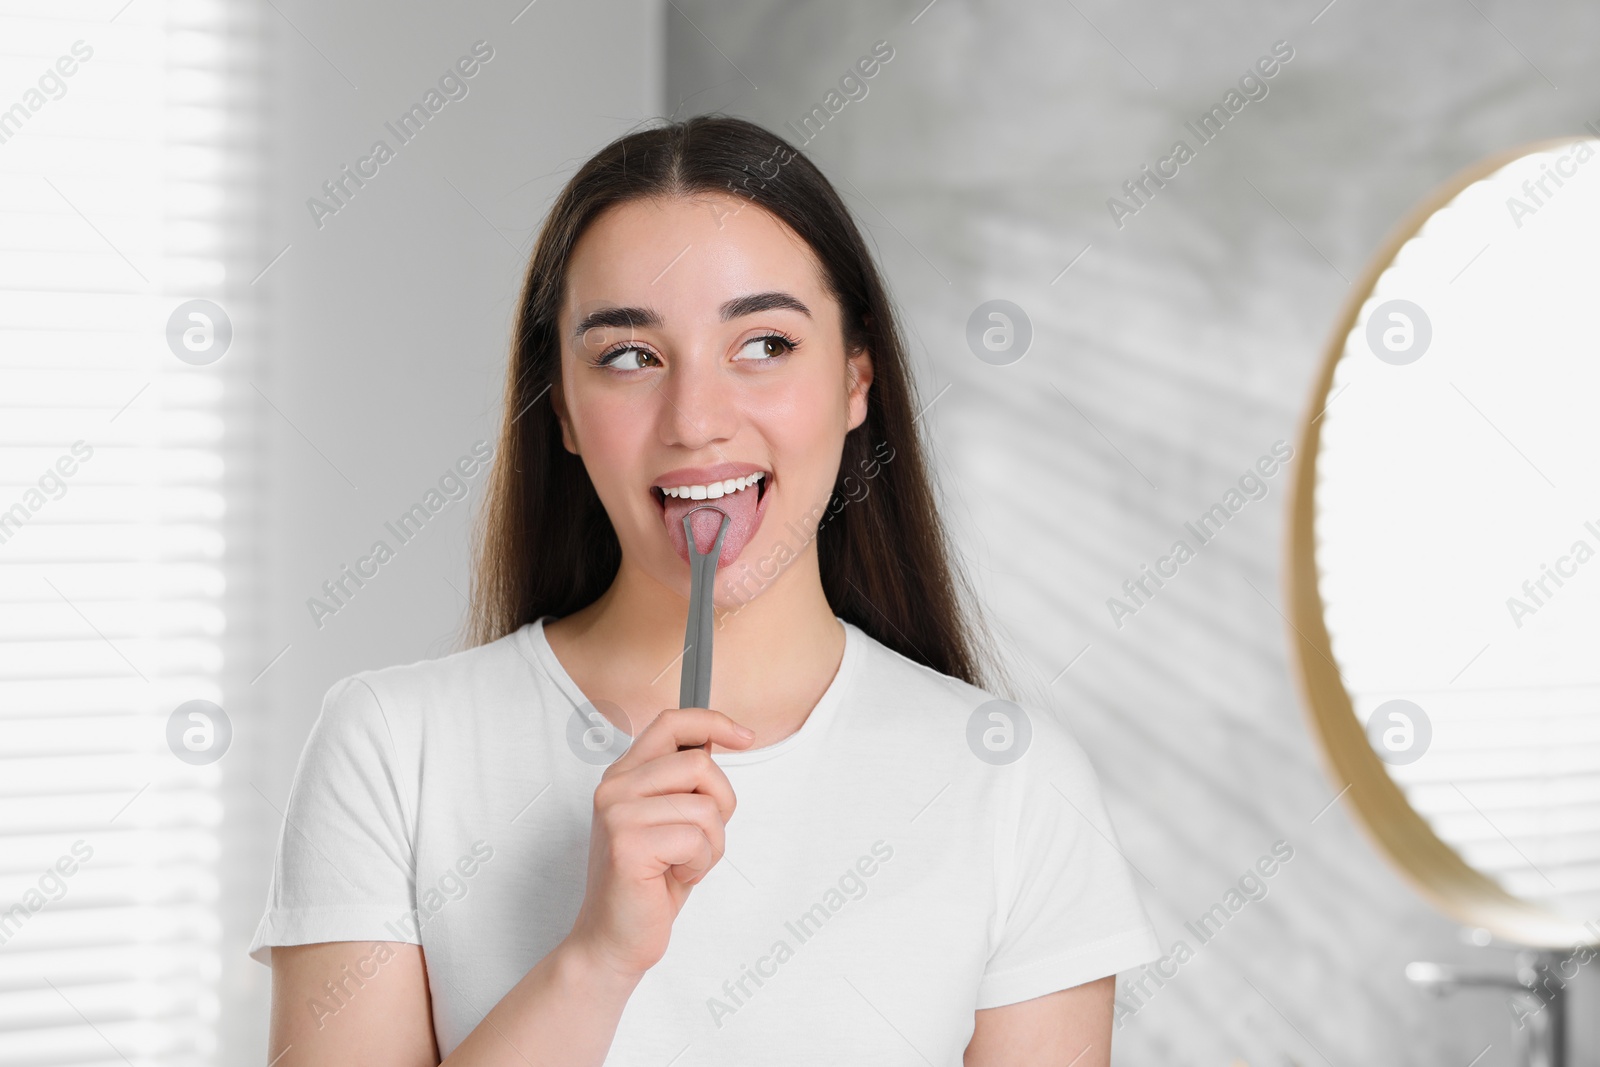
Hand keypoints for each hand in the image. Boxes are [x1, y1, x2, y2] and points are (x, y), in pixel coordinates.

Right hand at [565, 707, 754, 980]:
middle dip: (721, 805)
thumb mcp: (668, 821)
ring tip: (683, 864)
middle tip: (702, 840)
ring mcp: (617, 814)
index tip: (745, 737)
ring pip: (704, 806)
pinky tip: (674, 879)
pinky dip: (699, 865)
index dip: (713, 722)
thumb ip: (682, 783)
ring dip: (711, 844)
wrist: (612, 940)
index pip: (671, 722)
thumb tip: (715, 741)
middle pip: (699, 764)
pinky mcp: (628, 844)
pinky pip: (696, 839)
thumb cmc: (647, 884)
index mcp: (624, 776)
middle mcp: (615, 787)